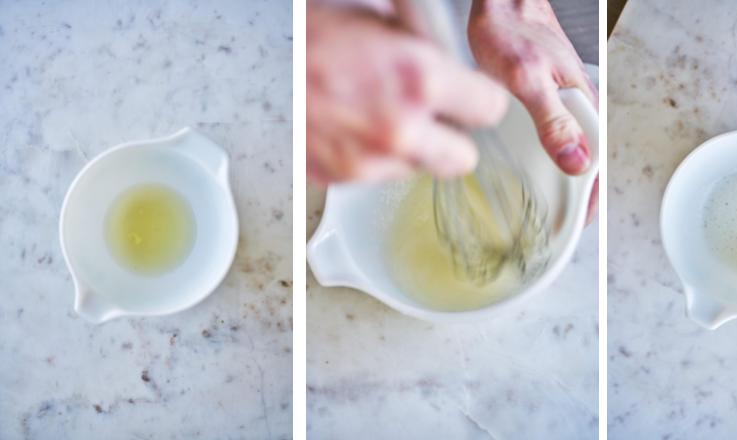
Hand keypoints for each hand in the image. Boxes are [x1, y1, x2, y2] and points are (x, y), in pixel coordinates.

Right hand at [307, 7, 507, 183]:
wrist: (243, 65)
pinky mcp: (339, 179)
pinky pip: (376, 175)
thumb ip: (421, 54)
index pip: (489, 110)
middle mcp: (399, 130)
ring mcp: (368, 162)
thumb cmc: (303, 34)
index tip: (471, 98)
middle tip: (435, 116)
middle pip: (463, 159)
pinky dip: (372, 157)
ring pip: (418, 170)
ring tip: (378, 114)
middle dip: (454, 138)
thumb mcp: (375, 25)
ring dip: (410, 149)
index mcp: (418, 79)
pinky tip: (351, 126)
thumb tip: (444, 66)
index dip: (479, 101)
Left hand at [468, 0, 598, 223]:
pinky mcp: (547, 100)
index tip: (576, 227)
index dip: (589, 202)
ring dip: (562, 182)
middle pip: (586, 165)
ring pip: (570, 153)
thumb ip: (551, 121)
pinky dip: (547, 160)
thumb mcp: (528, 79)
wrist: (501, 2)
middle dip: (575, 200)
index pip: (598, 167)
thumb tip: (576, 161)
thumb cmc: (513, 30)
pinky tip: (532, 172)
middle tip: (557, 230)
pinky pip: (555, 138)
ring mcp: (564, 105)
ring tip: (547, 211)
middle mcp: (580, 108)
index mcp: (585, 107)